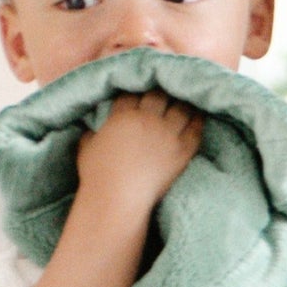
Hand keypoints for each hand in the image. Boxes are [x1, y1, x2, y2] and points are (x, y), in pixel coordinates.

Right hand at [75, 91, 203, 218]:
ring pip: (180, 109)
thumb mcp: (86, 150)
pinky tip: (200, 117)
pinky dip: (198, 121)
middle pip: (158, 95)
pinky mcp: (181, 151)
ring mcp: (166, 134)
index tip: (141, 88)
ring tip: (189, 99)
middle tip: (167, 89)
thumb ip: (91, 135)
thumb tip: (91, 132)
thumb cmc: (98, 177)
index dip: (137, 89)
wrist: (118, 199)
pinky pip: (195, 130)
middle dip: (161, 91)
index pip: (132, 94)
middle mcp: (146, 120)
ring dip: (184, 102)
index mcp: (122, 116)